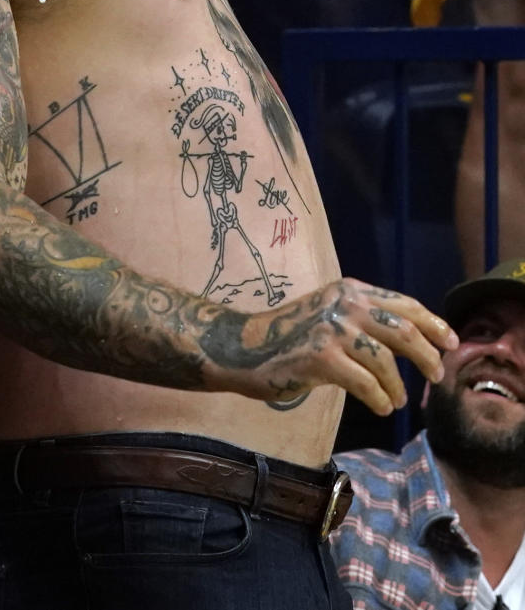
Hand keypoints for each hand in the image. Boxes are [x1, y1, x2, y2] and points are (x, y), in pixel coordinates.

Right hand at [210, 277, 457, 415]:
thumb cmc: (291, 336)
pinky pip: (365, 383)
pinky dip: (379, 398)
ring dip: (398, 386)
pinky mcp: (320, 357)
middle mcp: (343, 304)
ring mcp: (331, 329)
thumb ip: (363, 319)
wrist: (245, 348)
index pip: (404, 304)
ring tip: (398, 400)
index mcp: (349, 290)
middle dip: (426, 356)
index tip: (451, 342)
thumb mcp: (330, 315)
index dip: (432, 324)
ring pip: (386, 360)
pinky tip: (381, 407)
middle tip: (436, 376)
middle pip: (403, 330)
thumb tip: (410, 339)